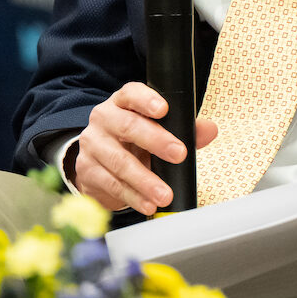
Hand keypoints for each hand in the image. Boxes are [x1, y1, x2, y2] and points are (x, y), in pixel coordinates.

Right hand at [71, 82, 216, 214]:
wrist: (101, 163)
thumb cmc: (135, 141)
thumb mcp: (158, 130)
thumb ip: (184, 128)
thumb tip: (210, 130)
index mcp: (123, 102)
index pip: (132, 94)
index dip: (147, 100)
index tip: (164, 109)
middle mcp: (104, 118)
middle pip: (128, 127)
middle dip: (156, 141)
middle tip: (180, 155)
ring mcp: (92, 144)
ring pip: (119, 161)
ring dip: (145, 180)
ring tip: (165, 194)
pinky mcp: (87, 170)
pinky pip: (112, 184)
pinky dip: (133, 196)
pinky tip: (148, 204)